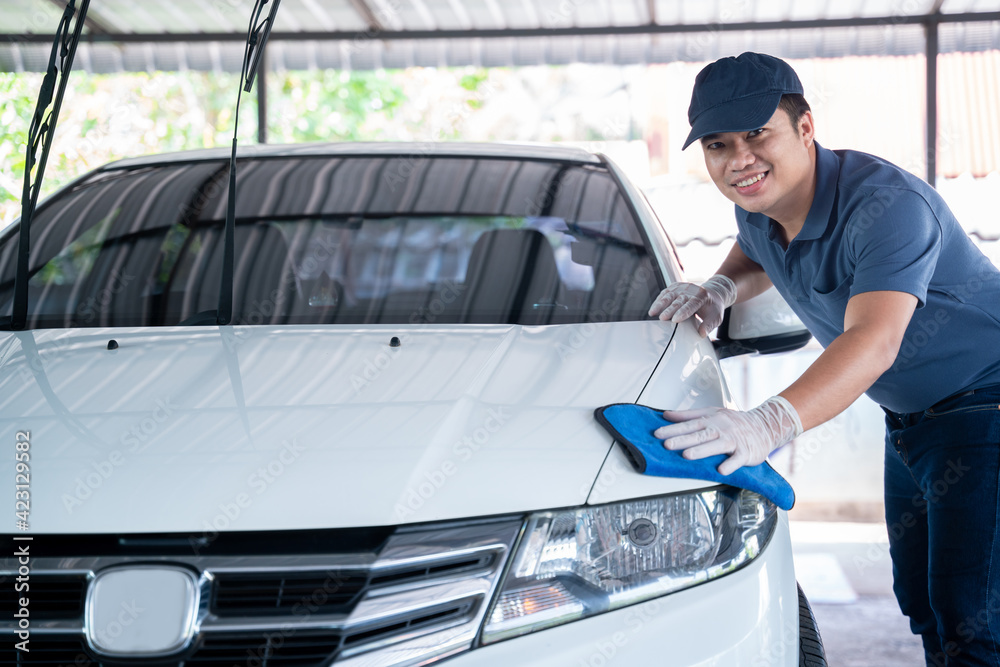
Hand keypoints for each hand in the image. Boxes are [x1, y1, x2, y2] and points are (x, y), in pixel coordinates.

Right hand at [647, 274, 736, 336]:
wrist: (712, 294)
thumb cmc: (712, 307)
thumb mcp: (716, 317)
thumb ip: (709, 325)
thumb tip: (701, 334)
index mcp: (702, 295)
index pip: (691, 304)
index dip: (683, 312)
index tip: (675, 320)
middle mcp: (691, 289)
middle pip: (678, 300)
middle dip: (669, 309)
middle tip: (662, 318)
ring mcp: (682, 287)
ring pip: (669, 295)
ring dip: (660, 304)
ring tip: (652, 312)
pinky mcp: (675, 287)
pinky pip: (665, 293)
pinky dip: (658, 301)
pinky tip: (653, 308)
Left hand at [653, 397, 802, 474]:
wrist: (764, 425)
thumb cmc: (734, 421)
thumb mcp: (711, 413)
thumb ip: (688, 415)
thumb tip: (667, 415)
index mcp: (711, 419)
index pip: (689, 424)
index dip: (673, 429)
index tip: (657, 434)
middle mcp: (721, 428)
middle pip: (700, 434)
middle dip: (683, 439)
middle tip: (667, 445)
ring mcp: (733, 440)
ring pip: (716, 445)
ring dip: (702, 450)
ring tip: (687, 455)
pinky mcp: (746, 452)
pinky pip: (737, 459)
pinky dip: (730, 464)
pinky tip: (721, 470)